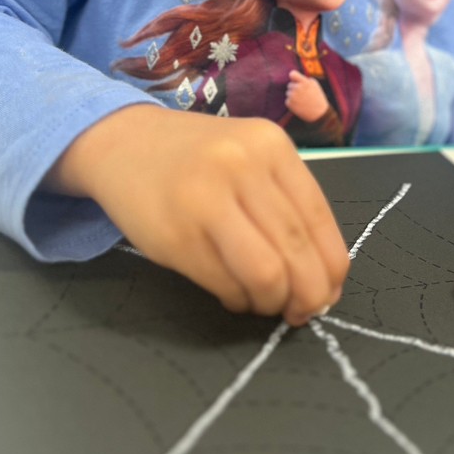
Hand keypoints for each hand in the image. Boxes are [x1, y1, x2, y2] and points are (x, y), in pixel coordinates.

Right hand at [47, 103, 349, 324]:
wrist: (122, 142)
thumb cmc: (197, 159)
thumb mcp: (249, 159)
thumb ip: (287, 205)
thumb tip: (324, 280)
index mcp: (271, 147)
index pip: (319, 220)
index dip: (331, 269)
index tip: (328, 294)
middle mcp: (241, 167)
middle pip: (297, 251)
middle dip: (308, 295)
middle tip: (302, 312)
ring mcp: (205, 200)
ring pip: (266, 274)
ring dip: (272, 302)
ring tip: (264, 301)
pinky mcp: (174, 235)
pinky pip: (225, 284)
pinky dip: (238, 299)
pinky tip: (233, 292)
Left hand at [285, 69, 329, 122]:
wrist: (318, 113)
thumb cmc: (317, 97)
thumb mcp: (315, 85)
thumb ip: (304, 79)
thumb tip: (294, 77)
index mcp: (304, 82)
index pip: (292, 74)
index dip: (293, 76)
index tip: (295, 79)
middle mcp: (297, 88)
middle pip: (289, 85)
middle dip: (295, 88)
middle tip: (303, 95)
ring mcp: (292, 96)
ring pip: (288, 92)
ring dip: (293, 95)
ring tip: (302, 100)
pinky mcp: (289, 104)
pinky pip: (287, 100)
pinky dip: (292, 103)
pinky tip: (299, 105)